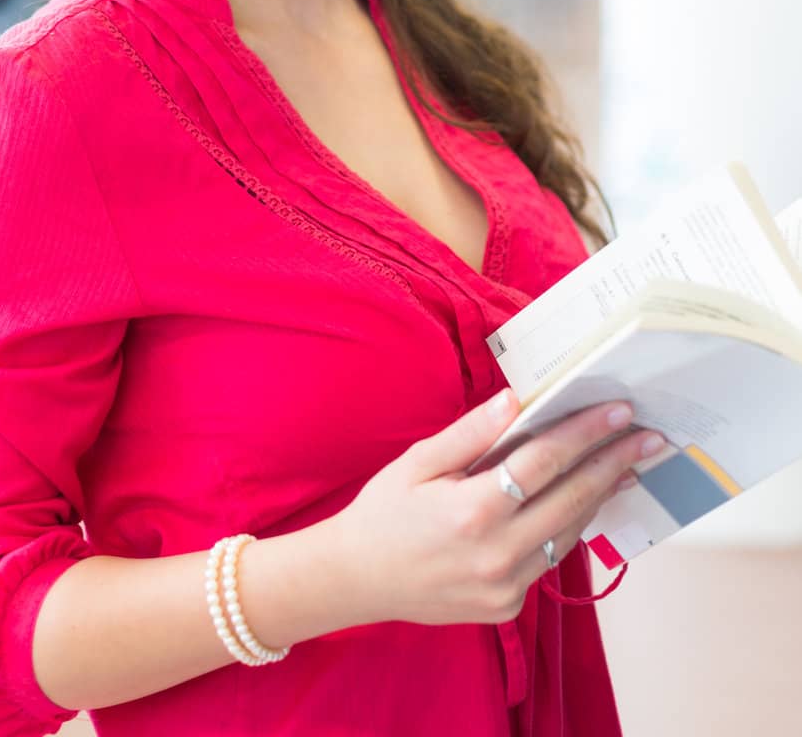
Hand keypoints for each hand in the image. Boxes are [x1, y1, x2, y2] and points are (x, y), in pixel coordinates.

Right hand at [323, 389, 663, 628]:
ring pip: (569, 533)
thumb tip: (516, 400)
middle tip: (648, 437)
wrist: (357, 579)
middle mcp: (496, 553)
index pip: (544, 461)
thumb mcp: (418, 462)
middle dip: (614, 463)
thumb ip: (471, 434)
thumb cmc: (384, 511)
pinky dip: (569, 526)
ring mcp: (506, 585)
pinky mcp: (508, 604)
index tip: (619, 410)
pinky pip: (550, 558)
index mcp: (472, 510)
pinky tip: (583, 500)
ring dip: (600, 495)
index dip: (585, 433)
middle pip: (571, 499)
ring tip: (628, 464)